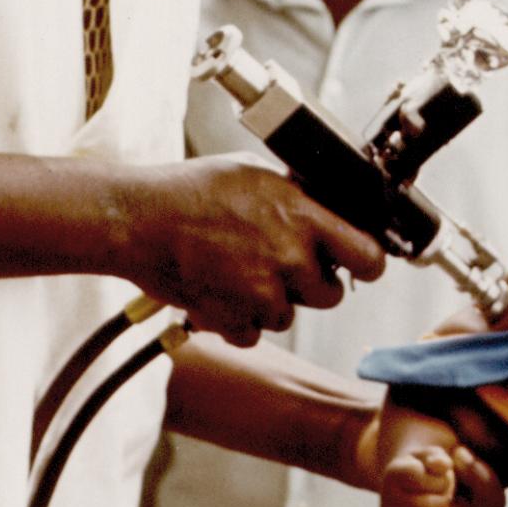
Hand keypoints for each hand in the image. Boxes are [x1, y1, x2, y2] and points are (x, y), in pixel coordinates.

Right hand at [117, 154, 386, 345]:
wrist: (138, 220)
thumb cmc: (191, 190)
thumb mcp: (256, 173)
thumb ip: (297, 196)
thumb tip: (324, 207)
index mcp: (303, 217)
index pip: (369, 256)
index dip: (367, 261)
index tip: (358, 261)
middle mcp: (290, 259)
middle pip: (333, 295)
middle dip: (315, 284)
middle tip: (285, 265)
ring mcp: (262, 294)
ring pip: (289, 315)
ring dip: (272, 300)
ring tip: (239, 270)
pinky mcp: (234, 321)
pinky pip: (254, 333)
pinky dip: (239, 319)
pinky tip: (220, 290)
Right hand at [381, 448, 463, 506]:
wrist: (412, 487)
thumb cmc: (428, 468)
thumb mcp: (434, 455)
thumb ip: (439, 457)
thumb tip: (442, 465)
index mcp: (394, 472)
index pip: (415, 476)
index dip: (436, 480)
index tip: (445, 477)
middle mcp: (386, 498)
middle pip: (414, 505)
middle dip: (441, 503)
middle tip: (453, 500)